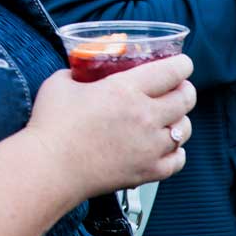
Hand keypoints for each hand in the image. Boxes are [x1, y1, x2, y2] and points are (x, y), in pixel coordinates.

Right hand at [26, 56, 195, 199]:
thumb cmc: (51, 125)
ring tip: (172, 118)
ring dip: (181, 120)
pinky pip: (178, 160)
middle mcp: (145, 117)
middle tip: (180, 89)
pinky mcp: (148, 171)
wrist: (49, 168)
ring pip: (185, 129)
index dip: (182, 65)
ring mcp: (150, 146)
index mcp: (125, 89)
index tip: (183, 64)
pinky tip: (170, 147)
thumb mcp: (61, 82)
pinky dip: (177, 152)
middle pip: (185, 99)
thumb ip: (79, 73)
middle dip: (186, 90)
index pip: (170, 72)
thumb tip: (83, 71)